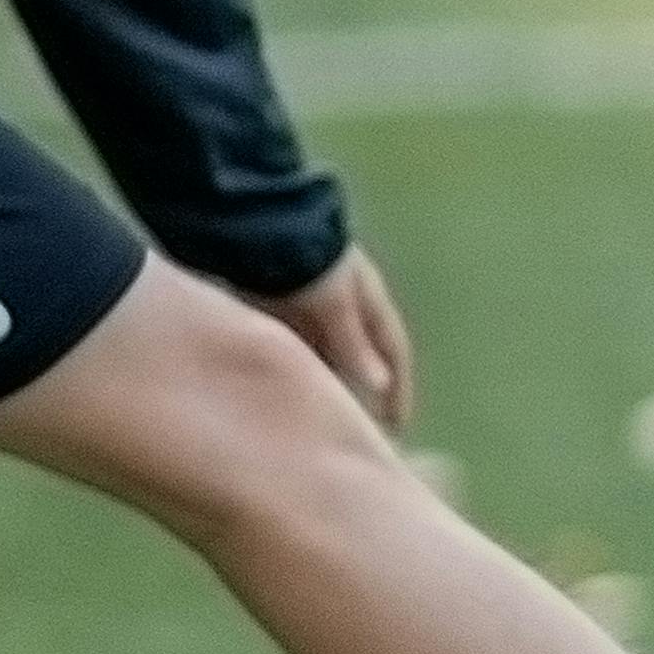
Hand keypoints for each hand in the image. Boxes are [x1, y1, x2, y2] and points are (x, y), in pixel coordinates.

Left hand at [262, 244, 412, 429]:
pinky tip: (286, 390)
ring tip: (322, 421)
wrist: (254, 222)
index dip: (399, 388)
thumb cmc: (305, 261)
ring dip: (327, 382)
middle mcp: (342, 302)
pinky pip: (293, 346)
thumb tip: (380, 388)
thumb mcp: (334, 304)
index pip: (393, 351)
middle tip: (357, 431)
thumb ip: (354, 345)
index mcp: (368, 298)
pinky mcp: (277, 304)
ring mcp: (309, 303)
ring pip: (324, 353)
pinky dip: (296, 367)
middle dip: (360, 392)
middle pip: (358, 356)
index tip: (397, 426)